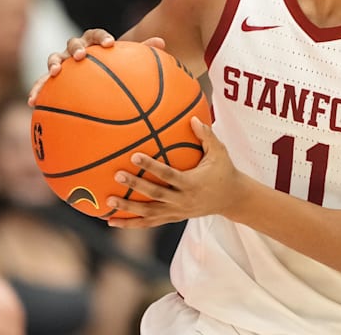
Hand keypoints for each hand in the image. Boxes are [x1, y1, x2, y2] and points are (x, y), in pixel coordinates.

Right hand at [26, 31, 165, 105]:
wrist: (96, 80)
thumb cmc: (116, 70)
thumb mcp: (130, 63)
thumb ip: (143, 51)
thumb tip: (161, 42)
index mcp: (94, 43)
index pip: (96, 34)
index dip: (101, 37)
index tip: (109, 44)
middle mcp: (76, 49)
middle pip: (73, 42)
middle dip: (76, 47)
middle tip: (81, 55)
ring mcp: (62, 63)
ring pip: (54, 57)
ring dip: (53, 63)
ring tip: (54, 73)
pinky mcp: (51, 80)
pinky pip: (42, 83)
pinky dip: (37, 89)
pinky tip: (32, 102)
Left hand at [106, 116, 246, 228]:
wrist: (232, 199)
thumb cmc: (224, 171)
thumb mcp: (220, 152)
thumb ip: (206, 135)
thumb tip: (192, 118)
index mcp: (193, 183)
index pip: (168, 174)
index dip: (151, 166)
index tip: (134, 156)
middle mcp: (183, 199)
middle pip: (155, 194)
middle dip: (135, 185)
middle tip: (116, 175)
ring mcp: (177, 211)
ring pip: (149, 212)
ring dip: (128, 208)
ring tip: (108, 200)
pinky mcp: (173, 218)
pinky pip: (149, 222)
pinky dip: (130, 223)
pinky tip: (111, 220)